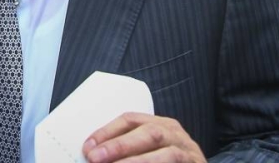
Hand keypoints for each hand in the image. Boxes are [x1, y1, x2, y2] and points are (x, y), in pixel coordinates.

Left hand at [83, 113, 205, 161]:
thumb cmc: (165, 161)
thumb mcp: (147, 150)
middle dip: (120, 145)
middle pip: (149, 133)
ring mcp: (190, 153)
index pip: (131, 119)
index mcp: (161, 125)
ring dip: (137, 162)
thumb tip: (92, 154)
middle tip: (95, 158)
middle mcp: (176, 136)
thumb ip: (127, 150)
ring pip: (167, 155)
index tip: (87, 146)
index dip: (107, 131)